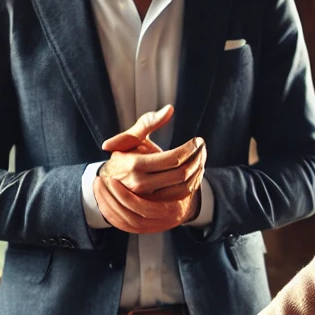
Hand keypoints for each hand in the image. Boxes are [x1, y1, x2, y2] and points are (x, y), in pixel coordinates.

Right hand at [94, 106, 206, 233]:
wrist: (112, 182)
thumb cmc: (124, 155)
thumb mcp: (132, 137)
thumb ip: (149, 122)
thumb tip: (169, 109)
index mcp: (134, 165)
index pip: (172, 159)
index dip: (190, 149)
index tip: (198, 140)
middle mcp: (141, 184)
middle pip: (181, 173)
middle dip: (197, 158)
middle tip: (202, 147)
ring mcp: (149, 197)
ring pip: (185, 186)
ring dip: (198, 170)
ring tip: (201, 156)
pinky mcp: (157, 205)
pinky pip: (182, 195)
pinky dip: (194, 182)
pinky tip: (196, 170)